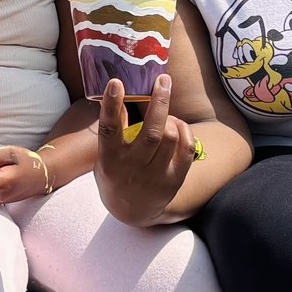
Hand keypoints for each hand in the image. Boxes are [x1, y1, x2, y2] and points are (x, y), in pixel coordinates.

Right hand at [92, 76, 198, 225]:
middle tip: (163, 80)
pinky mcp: (174, 180)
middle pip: (152, 132)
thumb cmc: (116, 175)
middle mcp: (132, 169)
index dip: (112, 104)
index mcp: (110, 160)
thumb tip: (117, 93)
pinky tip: (177, 126)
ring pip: (170, 136)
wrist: (132, 211)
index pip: (110, 130)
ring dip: (170, 117)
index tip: (116, 82)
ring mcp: (155, 176)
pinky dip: (184, 131)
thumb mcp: (105, 157)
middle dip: (159, 101)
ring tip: (166, 113)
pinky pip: (186, 148)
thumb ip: (113, 130)